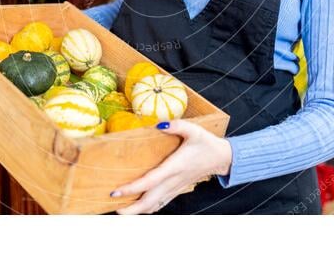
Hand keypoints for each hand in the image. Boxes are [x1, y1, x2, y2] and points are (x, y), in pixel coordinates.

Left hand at [111, 120, 232, 214]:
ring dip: (137, 210)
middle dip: (130, 208)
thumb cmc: (206, 143)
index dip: (132, 189)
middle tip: (112, 205)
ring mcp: (175, 188)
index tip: (116, 191)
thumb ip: (177, 125)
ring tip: (119, 208)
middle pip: (148, 201)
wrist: (221, 158)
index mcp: (175, 167)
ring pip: (153, 206)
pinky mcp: (177, 189)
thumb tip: (159, 124)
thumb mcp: (193, 129)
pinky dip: (147, 208)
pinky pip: (160, 204)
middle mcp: (173, 181)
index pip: (150, 182)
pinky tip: (137, 206)